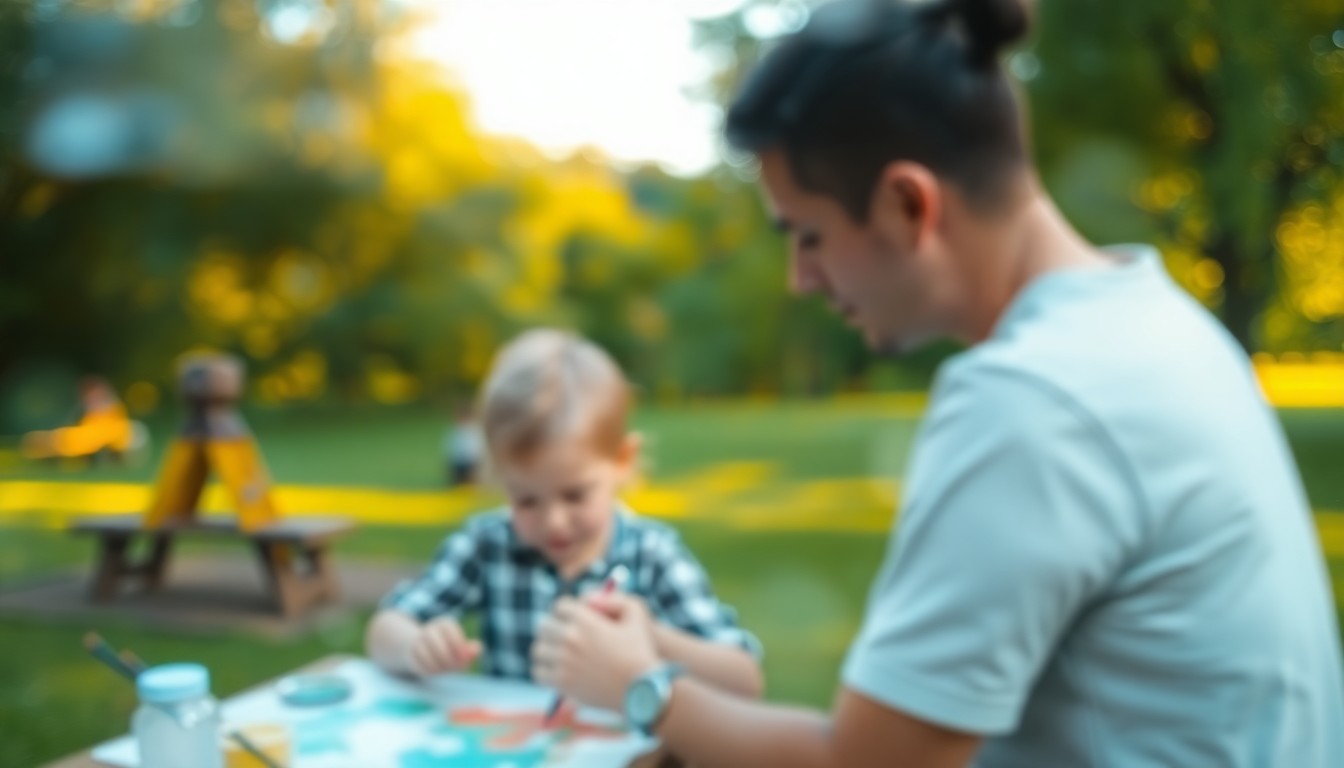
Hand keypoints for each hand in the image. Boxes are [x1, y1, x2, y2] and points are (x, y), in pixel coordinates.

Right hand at [407, 617, 481, 676]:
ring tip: (445, 669)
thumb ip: (472, 650)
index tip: (463, 658)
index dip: (459, 647)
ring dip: (440, 667)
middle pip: (440, 646)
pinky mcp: (411, 653)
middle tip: (455, 667)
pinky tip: (435, 671)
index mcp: (445, 624)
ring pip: (429, 656)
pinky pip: (421, 664)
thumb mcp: (462, 649)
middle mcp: (431, 629)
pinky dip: (430, 670)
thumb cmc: (448, 649)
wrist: (422, 649)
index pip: (452, 633)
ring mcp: (419, 640)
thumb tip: (478, 649)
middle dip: (449, 660)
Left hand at [532, 596, 660, 711]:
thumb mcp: (636, 612)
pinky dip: (544, 671)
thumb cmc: (641, 650)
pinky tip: (555, 671)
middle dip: (553, 628)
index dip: (565, 611)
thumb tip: (586, 599)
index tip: (569, 619)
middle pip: (544, 626)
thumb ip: (612, 598)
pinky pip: (538, 672)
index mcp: (585, 619)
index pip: (559, 607)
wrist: (642, 689)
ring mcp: (564, 661)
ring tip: (556, 654)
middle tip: (560, 636)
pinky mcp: (562, 682)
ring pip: (538, 650)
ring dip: (546, 649)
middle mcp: (570, 638)